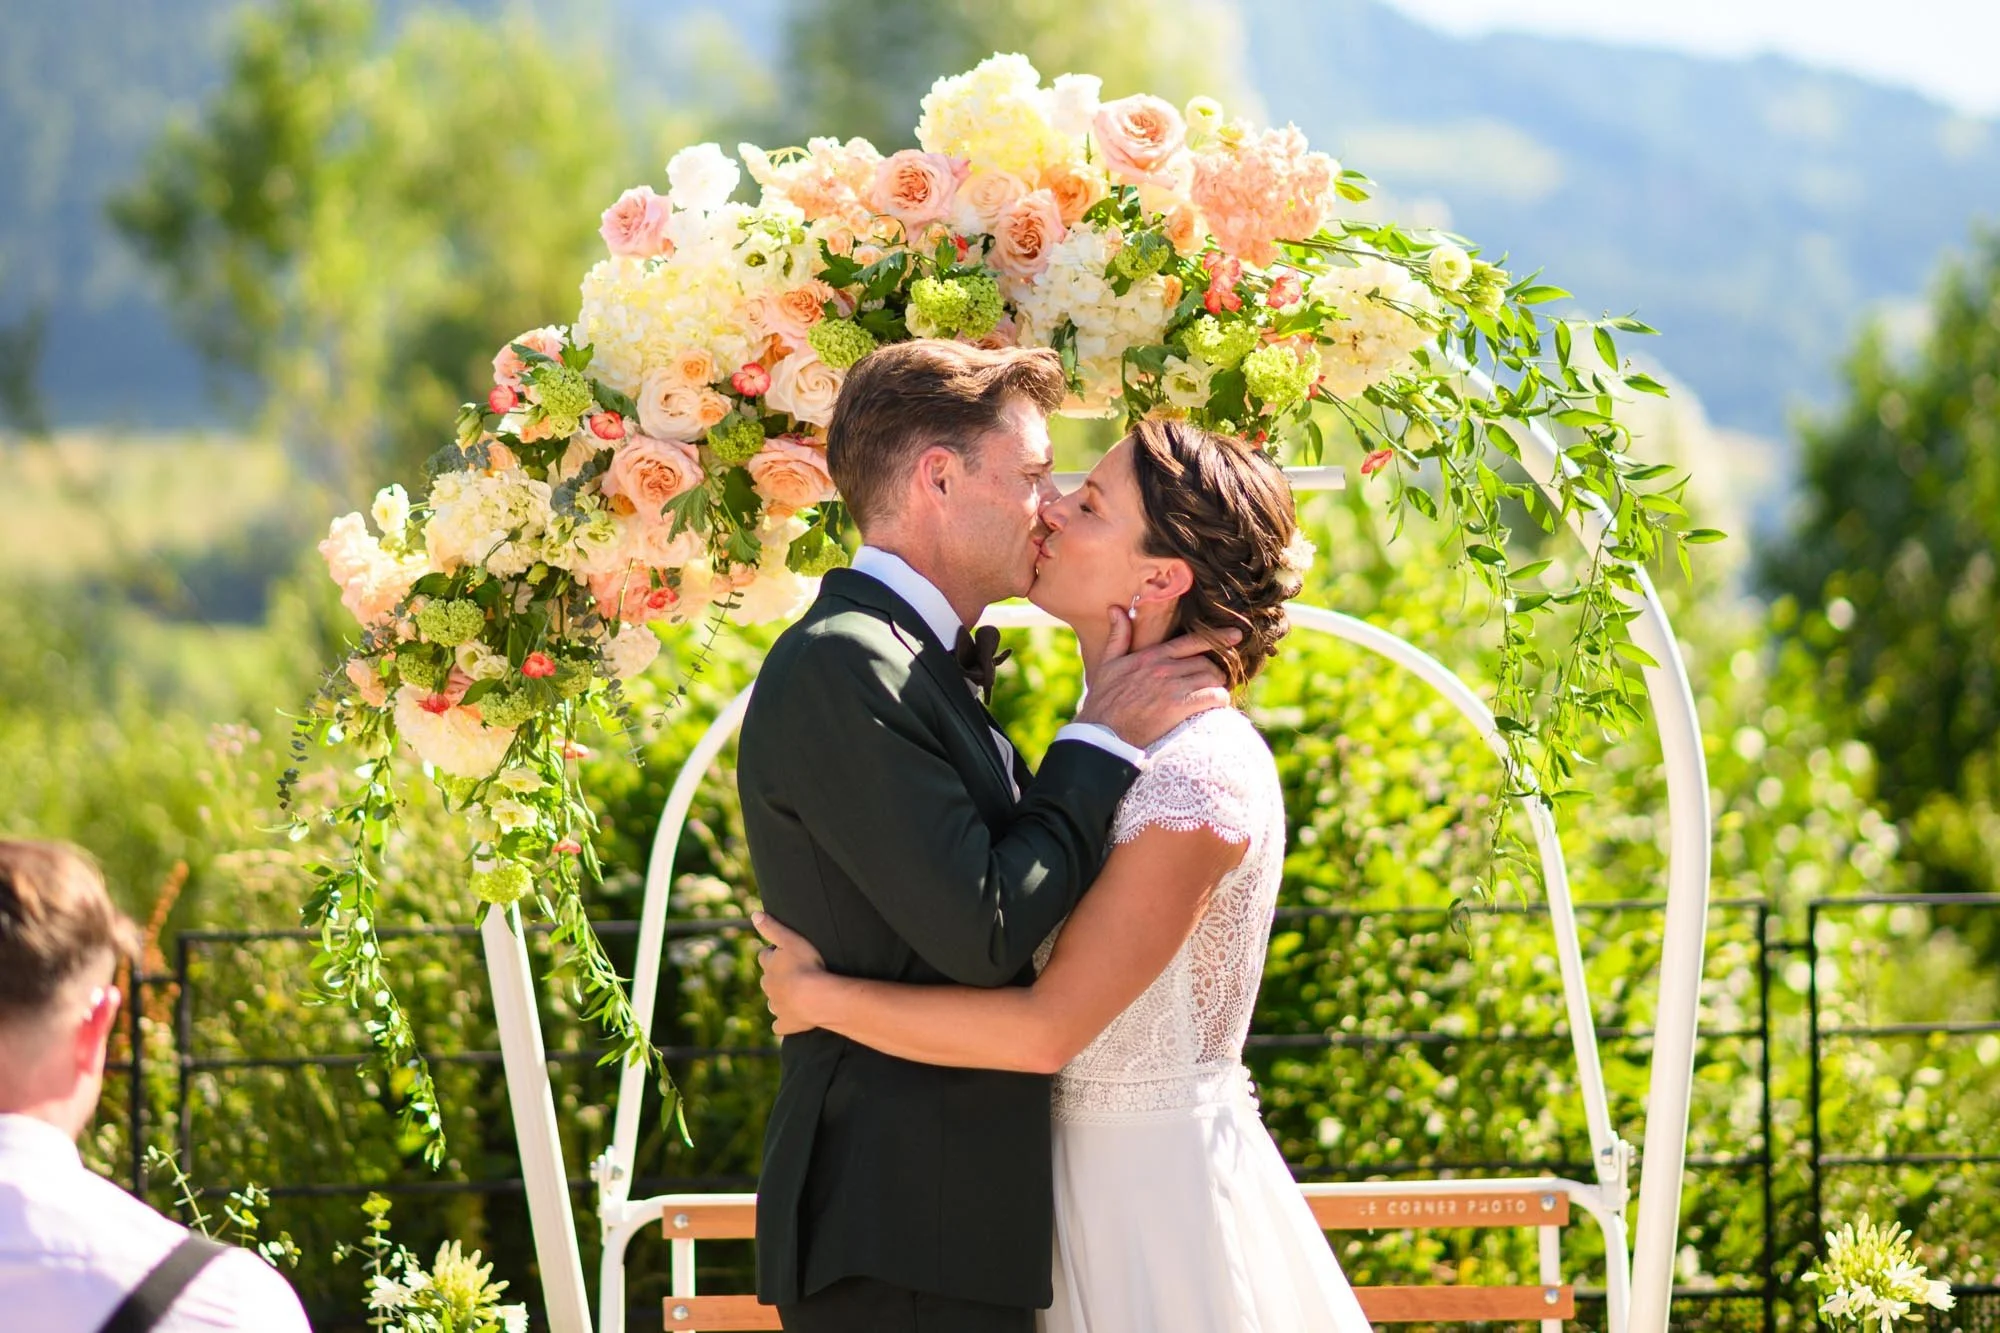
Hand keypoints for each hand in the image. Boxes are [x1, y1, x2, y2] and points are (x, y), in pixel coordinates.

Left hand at [752, 911, 827, 1036]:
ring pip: (772, 1002)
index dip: (773, 954)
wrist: (815, 997)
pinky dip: (782, 1023)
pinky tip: (788, 1022)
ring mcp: (777, 1006)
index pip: (765, 957)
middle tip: (791, 973)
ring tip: (793, 995)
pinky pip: (779, 1026)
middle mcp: (769, 986)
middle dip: (775, 977)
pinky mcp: (786, 1024)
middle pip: (767, 980)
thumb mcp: (790, 940)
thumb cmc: (806, 965)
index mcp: (769, 966)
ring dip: (779, 999)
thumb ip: (772, 927)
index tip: (782, 952)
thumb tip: (754, 914)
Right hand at [1074, 608, 1237, 748]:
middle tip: (1216, 681)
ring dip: (1218, 685)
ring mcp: (1172, 686)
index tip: (1236, 636)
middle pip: (1205, 662)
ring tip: (1216, 694)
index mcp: (1151, 656)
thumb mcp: (1108, 664)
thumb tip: (1116, 609)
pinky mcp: (1178, 706)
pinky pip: (1212, 696)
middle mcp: (1164, 668)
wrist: (1102, 732)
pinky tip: (1215, 706)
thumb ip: (1118, 636)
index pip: (1191, 641)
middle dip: (1215, 671)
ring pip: (1211, 677)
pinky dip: (1219, 700)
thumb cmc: (1105, 701)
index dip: (1217, 637)